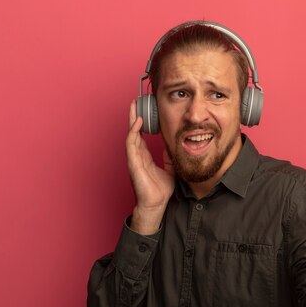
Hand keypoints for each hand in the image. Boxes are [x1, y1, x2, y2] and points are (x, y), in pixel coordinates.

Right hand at [126, 100, 174, 233]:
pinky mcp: (133, 163)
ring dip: (132, 120)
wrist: (156, 205)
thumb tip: (174, 146)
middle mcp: (138, 155)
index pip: (142, 135)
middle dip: (134, 116)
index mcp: (145, 156)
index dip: (143, 122)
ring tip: (134, 106)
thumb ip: (170, 157)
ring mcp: (134, 159)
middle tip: (136, 101)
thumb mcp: (169, 169)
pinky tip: (136, 123)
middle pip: (134, 131)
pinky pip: (131, 145)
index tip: (146, 110)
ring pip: (131, 134)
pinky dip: (133, 132)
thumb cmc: (160, 191)